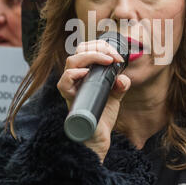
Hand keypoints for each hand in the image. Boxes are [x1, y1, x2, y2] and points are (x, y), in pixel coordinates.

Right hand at [57, 40, 130, 162]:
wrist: (99, 137)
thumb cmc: (103, 114)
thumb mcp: (116, 94)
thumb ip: (121, 83)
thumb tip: (122, 78)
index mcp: (85, 72)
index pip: (86, 49)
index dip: (102, 47)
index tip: (117, 57)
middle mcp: (76, 78)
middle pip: (79, 51)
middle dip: (98, 48)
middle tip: (113, 57)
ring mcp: (71, 87)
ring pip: (71, 61)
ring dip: (91, 56)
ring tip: (107, 61)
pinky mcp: (70, 99)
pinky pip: (64, 83)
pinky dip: (74, 74)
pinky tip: (87, 73)